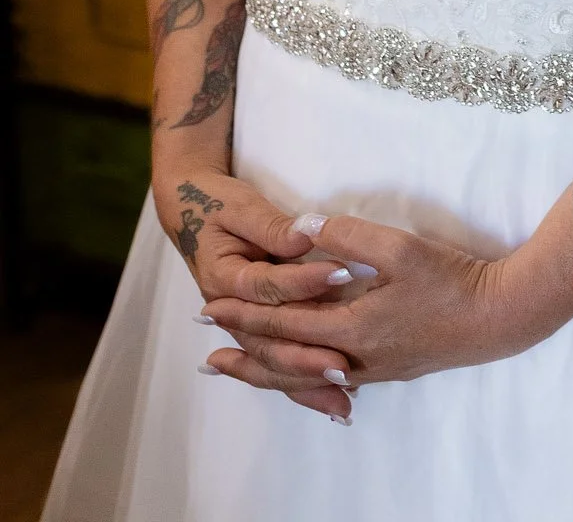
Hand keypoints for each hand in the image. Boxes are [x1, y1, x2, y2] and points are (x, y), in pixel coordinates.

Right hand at [153, 169, 357, 418]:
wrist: (191, 211)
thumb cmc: (219, 205)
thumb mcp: (242, 207)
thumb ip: (273, 227)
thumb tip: (306, 236)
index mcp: (224, 279)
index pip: (269, 286)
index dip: (305, 282)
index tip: (344, 273)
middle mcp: (230, 313)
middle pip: (268, 343)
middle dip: (306, 357)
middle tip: (343, 367)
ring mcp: (242, 327)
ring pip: (272, 362)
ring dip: (306, 384)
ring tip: (343, 401)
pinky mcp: (256, 332)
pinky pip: (278, 363)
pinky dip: (302, 385)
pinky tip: (333, 404)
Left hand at [200, 210, 529, 396]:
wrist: (498, 318)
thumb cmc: (451, 279)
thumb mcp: (399, 246)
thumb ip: (347, 236)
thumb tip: (303, 228)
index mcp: (351, 326)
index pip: (283, 323)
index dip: (244, 316)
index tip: (209, 308)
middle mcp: (353, 358)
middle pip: (284, 360)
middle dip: (244, 352)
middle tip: (205, 351)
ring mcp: (372, 370)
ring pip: (304, 378)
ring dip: (265, 374)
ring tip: (234, 371)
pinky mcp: (389, 371)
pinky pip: (329, 382)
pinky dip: (301, 381)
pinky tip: (299, 379)